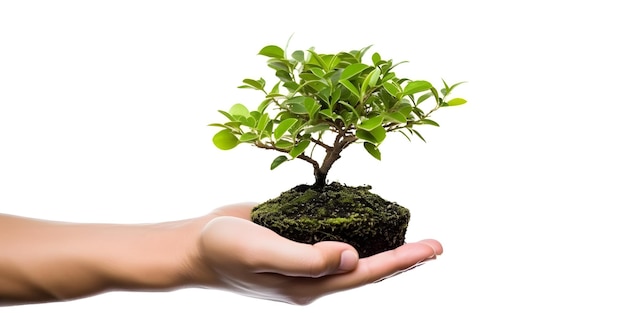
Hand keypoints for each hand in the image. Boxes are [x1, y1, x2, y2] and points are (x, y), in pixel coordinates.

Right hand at [188, 203, 442, 304]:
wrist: (195, 243)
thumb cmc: (225, 252)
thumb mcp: (263, 253)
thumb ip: (307, 259)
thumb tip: (354, 257)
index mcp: (310, 283)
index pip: (366, 273)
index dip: (402, 261)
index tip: (433, 247)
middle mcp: (314, 272)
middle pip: (367, 267)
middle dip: (402, 256)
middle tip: (436, 244)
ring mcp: (306, 256)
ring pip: (353, 251)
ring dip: (382, 242)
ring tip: (409, 232)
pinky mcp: (296, 237)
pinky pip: (332, 232)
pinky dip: (355, 226)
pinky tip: (368, 217)